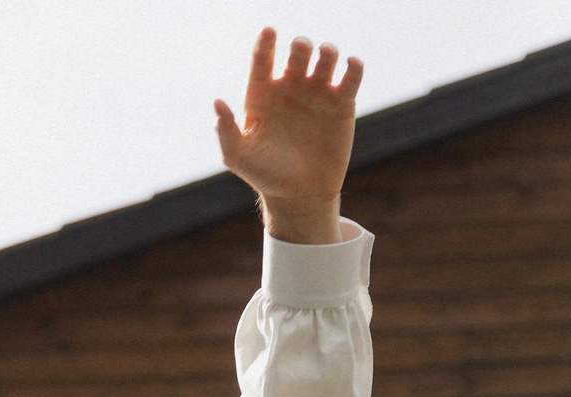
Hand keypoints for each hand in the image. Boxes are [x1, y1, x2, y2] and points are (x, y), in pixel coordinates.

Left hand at [215, 29, 361, 243]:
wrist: (299, 193)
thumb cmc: (264, 174)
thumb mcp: (238, 155)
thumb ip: (226, 129)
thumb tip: (217, 102)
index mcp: (262, 93)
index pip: (262, 59)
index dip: (265, 43)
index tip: (269, 30)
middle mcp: (290, 87)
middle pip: (298, 53)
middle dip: (300, 45)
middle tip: (300, 48)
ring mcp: (317, 92)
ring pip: (325, 58)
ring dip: (327, 51)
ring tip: (325, 55)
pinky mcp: (342, 102)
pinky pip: (351, 76)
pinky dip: (353, 66)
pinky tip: (351, 65)